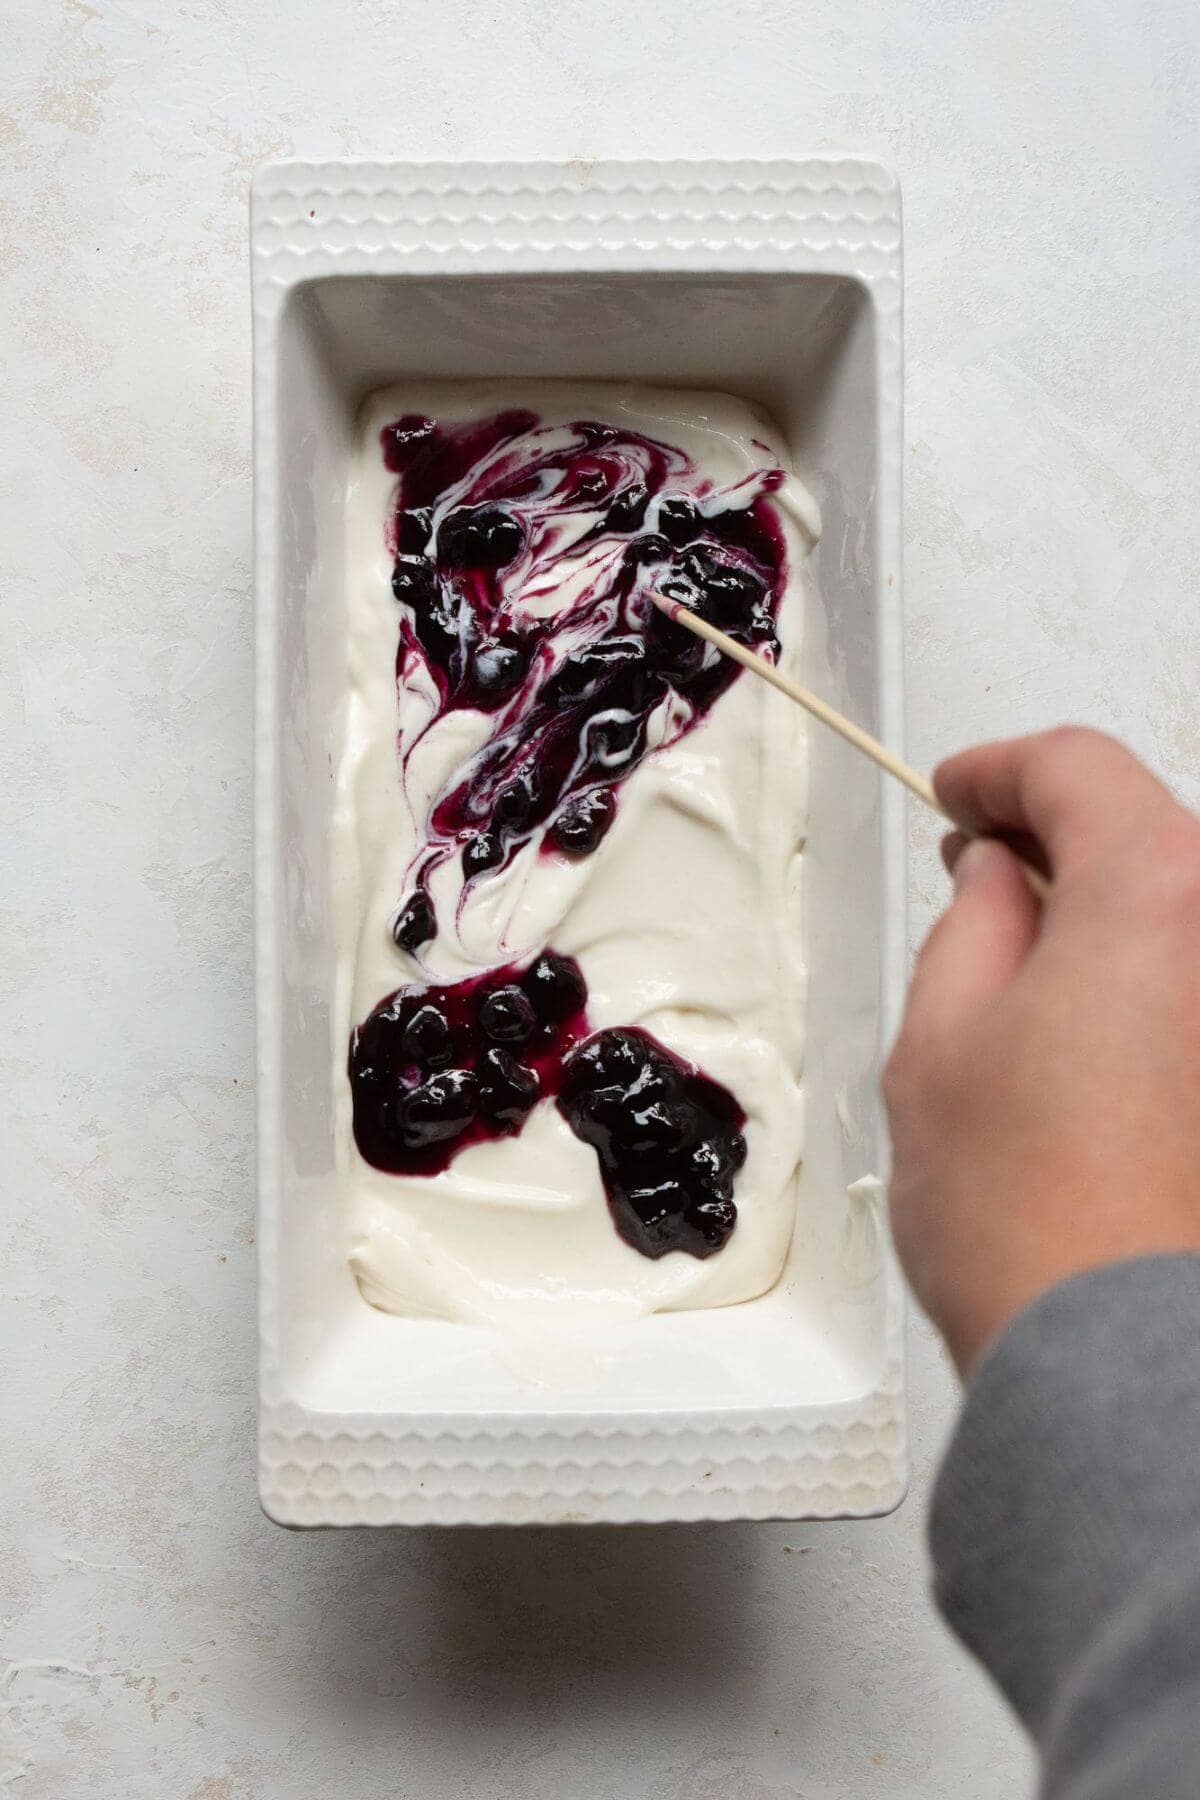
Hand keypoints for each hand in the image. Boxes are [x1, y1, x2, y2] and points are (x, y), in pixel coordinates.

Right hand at [883, 727, 1199, 1374]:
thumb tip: (998, 880)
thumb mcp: (940, 1037)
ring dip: (1111, 919)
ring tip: (1029, 979)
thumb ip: (972, 922)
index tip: (959, 798)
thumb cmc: (1031, 1217)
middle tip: (980, 880)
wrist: (1118, 1359)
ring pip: (1183, 916)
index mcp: (1158, 893)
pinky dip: (1154, 986)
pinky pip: (1199, 990)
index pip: (1077, 769)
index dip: (998, 771)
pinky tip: (1094, 1042)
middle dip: (1059, 843)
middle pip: (1149, 834)